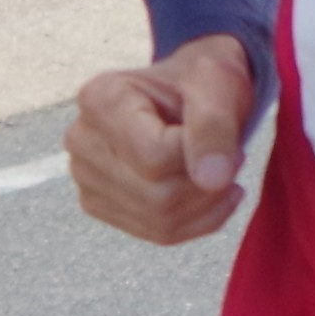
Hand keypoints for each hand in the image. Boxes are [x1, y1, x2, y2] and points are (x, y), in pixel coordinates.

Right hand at [72, 35, 259, 246]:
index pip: (155, 158)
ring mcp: (86, 177)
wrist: (191, 91)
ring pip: (158, 221)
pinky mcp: (100, 204)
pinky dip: (197, 221)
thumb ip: (214, 126)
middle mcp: (82, 140)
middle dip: (208, 186)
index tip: (227, 139)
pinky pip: (156, 233)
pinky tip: (211, 195)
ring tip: (222, 173)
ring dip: (207, 205)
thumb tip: (212, 180)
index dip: (201, 157)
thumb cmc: (202, 81)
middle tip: (232, 159)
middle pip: (156, 195)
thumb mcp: (218, 84)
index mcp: (101, 99)